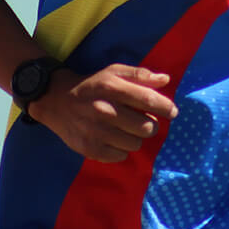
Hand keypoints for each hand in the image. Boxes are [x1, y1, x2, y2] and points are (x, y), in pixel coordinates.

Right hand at [29, 64, 178, 162]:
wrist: (56, 101)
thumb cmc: (92, 85)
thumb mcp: (113, 72)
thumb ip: (140, 75)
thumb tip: (166, 80)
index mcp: (111, 87)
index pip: (148, 100)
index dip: (165, 107)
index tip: (172, 112)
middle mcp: (104, 110)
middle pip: (146, 127)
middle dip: (150, 124)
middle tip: (144, 121)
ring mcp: (96, 131)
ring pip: (135, 144)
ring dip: (135, 137)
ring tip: (126, 129)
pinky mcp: (90, 149)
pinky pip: (121, 156)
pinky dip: (121, 149)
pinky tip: (113, 139)